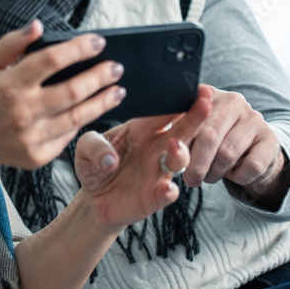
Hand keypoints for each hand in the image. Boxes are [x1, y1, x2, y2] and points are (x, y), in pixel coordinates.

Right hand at [0, 20, 124, 170]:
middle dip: (100, 77)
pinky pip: (67, 136)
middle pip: (72, 91)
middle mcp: (21, 112)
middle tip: (117, 67)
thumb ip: (11, 43)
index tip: (98, 41)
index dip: (78, 49)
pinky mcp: (36, 156)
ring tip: (118, 90)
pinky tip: (94, 110)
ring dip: (102, 102)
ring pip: (77, 117)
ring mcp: (30, 137)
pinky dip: (82, 121)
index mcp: (9, 85)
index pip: (51, 60)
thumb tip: (39, 26)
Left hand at [71, 92, 209, 230]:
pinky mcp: (155, 196)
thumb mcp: (84, 148)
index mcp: (140, 129)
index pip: (161, 111)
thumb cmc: (94, 165)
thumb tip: (109, 158)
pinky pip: (168, 192)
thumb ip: (93, 145)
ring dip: (182, 152)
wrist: (94, 200)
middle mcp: (155, 147)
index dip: (175, 100)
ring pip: (179, 159)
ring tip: (176, 145)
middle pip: (180, 130)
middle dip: (194, 117)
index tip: (189, 88)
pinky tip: (167, 188)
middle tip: (205, 103)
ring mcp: (158, 171)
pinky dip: (169, 191)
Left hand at [168, 84, 289, 208]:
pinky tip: (235, 173)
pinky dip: (239, 177)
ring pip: (228, 154)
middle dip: (196, 163)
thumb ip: (182, 137)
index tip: (174, 155)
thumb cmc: (215, 143)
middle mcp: (233, 101)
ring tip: (210, 176)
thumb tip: (172, 149)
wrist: (253, 153)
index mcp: (209, 95)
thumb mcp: (195, 136)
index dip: (181, 139)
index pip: (191, 116)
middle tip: (190, 179)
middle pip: (209, 136)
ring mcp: (254, 118)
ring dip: (216, 172)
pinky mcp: (271, 138)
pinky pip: (251, 166)